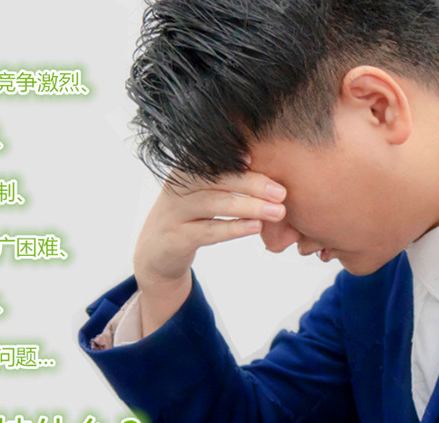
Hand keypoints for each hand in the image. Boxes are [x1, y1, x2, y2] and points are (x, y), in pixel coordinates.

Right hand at [133, 168, 286, 335]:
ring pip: (214, 204)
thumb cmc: (189, 216)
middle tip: (281, 192)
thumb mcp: (202, 192)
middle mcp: (177, 187)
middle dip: (251, 183)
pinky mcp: (176, 238)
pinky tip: (254, 227)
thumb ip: (226, 177)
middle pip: (215, 179)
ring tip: (278, 212)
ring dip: (249, 206)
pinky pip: (208, 231)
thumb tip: (269, 167)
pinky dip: (233, 228)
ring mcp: (174, 213)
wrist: (157, 252)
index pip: (210, 157)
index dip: (232, 154)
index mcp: (185, 170)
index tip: (257, 157)